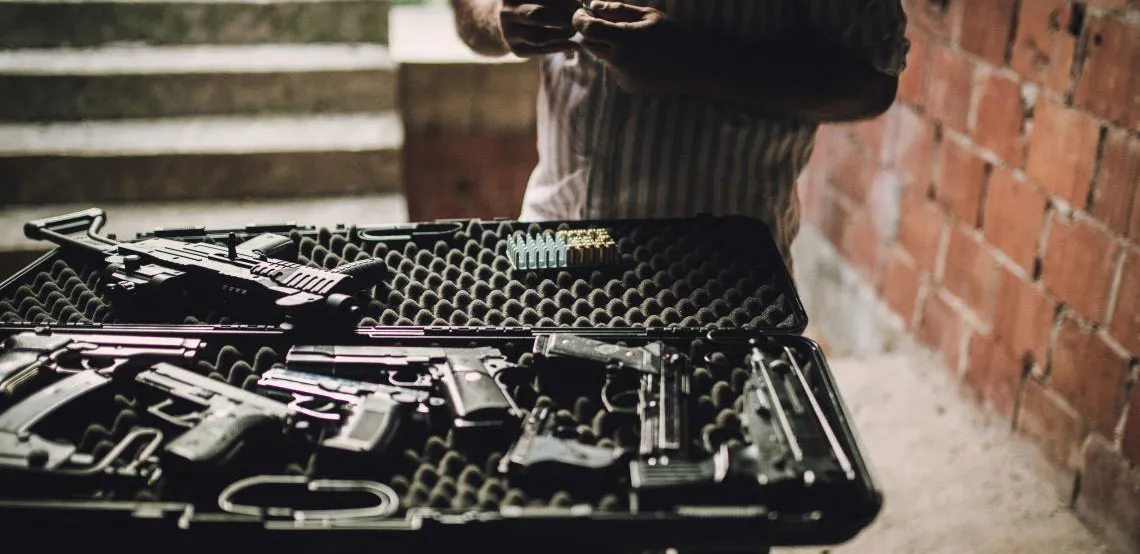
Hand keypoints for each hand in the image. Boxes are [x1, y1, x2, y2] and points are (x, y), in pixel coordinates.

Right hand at [499, 0, 580, 56]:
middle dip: (561, 17)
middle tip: (577, 17)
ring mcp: (509, 33)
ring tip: (575, 30)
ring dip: (562, 35)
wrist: (511, 22)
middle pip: (536, 15)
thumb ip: (558, 1)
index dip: (562, 1)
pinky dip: (560, 48)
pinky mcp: (516, 49)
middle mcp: (507, 12)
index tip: (577, 3)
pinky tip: (574, 46)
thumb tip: (579, 3)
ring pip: (539, 37)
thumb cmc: (533, 2)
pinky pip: (541, 51)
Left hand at [572, 1, 697, 94]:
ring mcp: (622, 76)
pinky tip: (643, 60)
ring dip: (611, 47)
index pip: (587, 29)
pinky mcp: (626, 86)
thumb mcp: (649, 15)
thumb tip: (594, 5)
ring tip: (637, 45)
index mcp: (625, 39)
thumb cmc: (673, 36)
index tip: (582, 13)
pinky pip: (615, 69)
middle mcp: (619, 60)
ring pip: (603, 57)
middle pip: (589, 44)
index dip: (579, 19)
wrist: (693, 68)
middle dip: (593, 33)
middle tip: (608, 24)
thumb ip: (618, 10)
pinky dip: (622, 62)